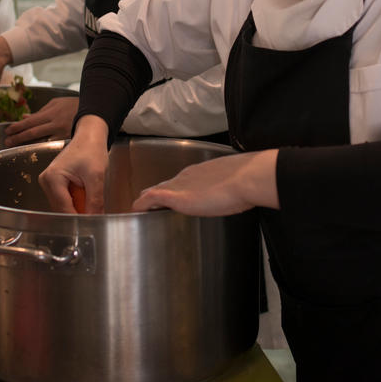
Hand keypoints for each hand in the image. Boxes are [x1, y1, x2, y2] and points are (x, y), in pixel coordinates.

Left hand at [4, 96, 79, 145]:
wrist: (94, 111)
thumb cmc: (73, 106)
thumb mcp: (56, 104)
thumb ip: (40, 112)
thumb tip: (24, 117)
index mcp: (51, 112)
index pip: (30, 121)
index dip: (17, 126)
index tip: (8, 131)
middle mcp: (55, 123)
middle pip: (33, 132)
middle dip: (18, 137)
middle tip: (7, 141)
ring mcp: (62, 133)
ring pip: (41, 140)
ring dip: (27, 143)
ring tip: (15, 146)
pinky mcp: (68, 140)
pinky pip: (52, 145)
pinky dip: (42, 147)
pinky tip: (34, 150)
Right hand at [38, 115, 109, 212]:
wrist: (90, 136)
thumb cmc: (91, 149)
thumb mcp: (96, 176)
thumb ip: (95, 200)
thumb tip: (95, 220)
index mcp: (52, 178)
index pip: (63, 208)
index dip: (77, 219)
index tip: (91, 227)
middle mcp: (46, 181)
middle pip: (61, 209)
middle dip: (78, 214)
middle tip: (95, 218)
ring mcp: (48, 183)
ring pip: (63, 206)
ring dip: (77, 208)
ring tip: (92, 204)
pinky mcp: (54, 184)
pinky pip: (65, 200)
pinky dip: (76, 202)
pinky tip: (86, 197)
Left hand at [132, 150, 279, 215]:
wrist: (245, 180)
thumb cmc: (245, 183)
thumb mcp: (234, 184)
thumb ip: (228, 190)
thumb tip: (237, 196)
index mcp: (199, 172)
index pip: (179, 181)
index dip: (171, 189)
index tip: (167, 197)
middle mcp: (186, 177)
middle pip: (164, 185)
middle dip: (155, 193)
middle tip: (146, 203)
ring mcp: (179, 186)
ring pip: (154, 191)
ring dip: (147, 200)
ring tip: (138, 207)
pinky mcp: (175, 197)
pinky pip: (150, 199)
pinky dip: (142, 204)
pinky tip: (134, 209)